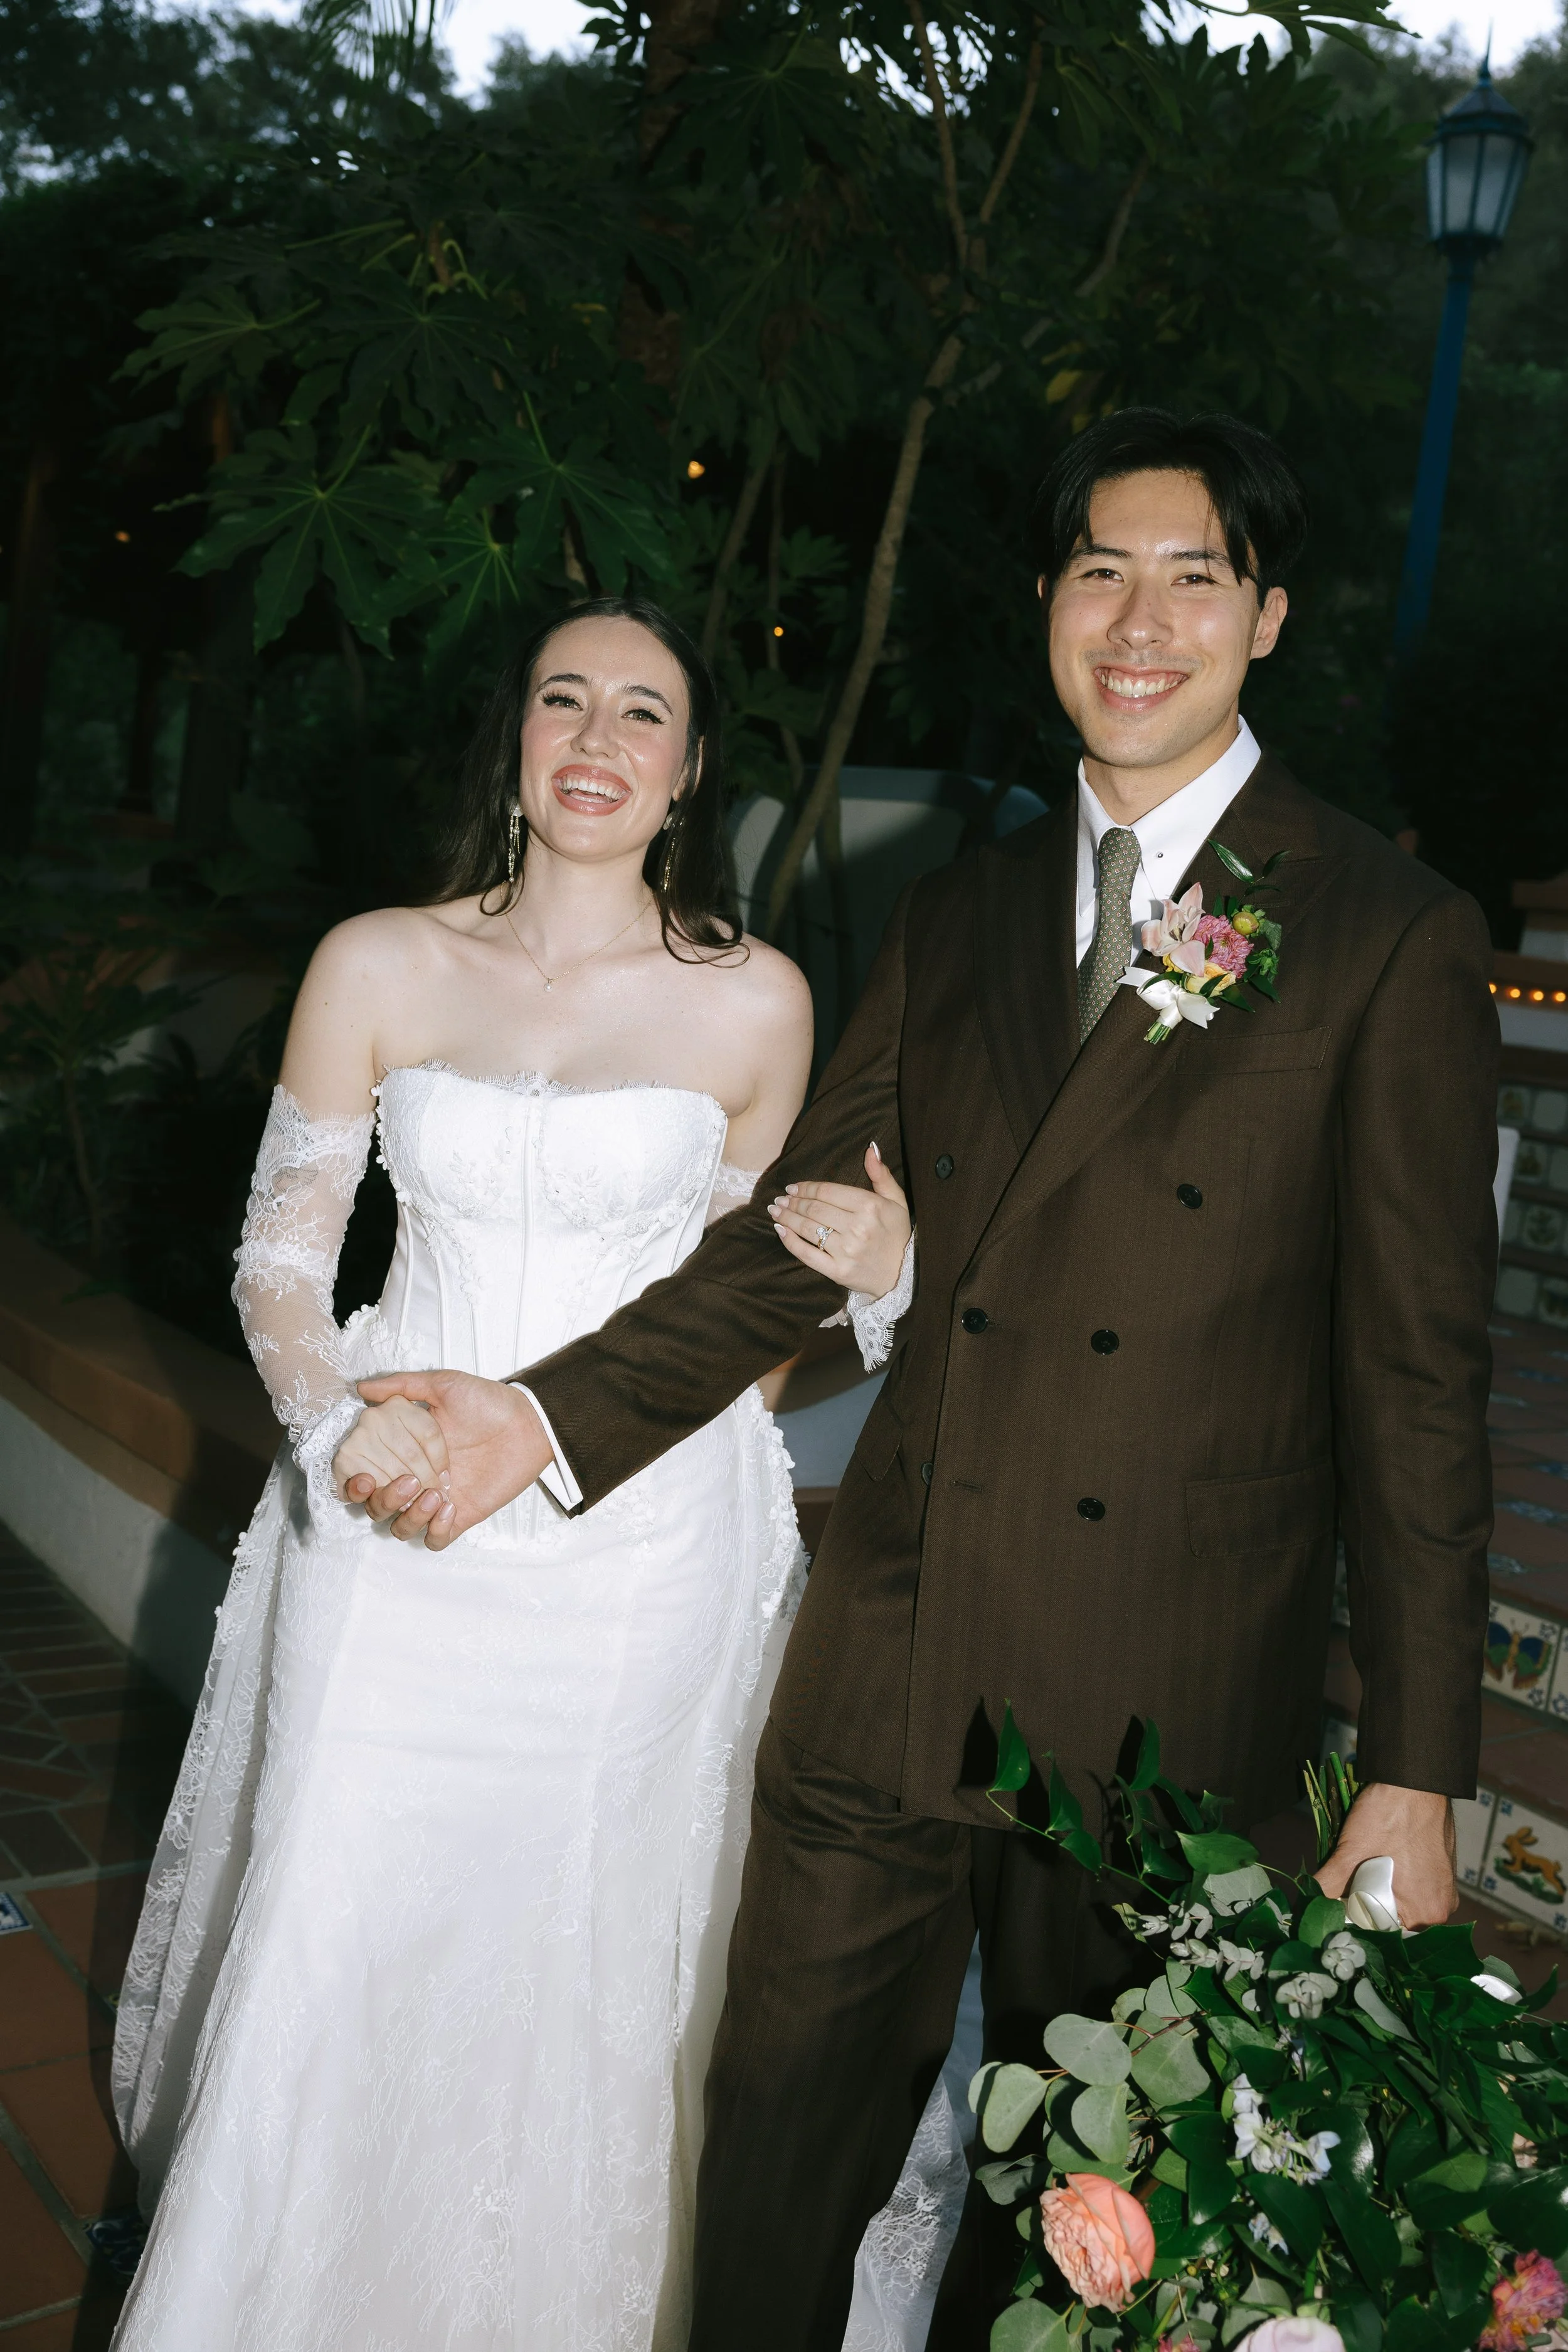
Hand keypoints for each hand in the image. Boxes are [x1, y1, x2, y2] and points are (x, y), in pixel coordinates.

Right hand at [337, 1372, 554, 1547]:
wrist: (528, 1422)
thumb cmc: (487, 1402)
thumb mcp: (443, 1385)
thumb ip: (402, 1386)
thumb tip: (362, 1388)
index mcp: (400, 1451)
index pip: (361, 1476)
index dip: (353, 1482)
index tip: (364, 1476)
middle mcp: (412, 1478)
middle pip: (374, 1506)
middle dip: (385, 1499)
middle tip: (411, 1479)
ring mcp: (434, 1500)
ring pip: (399, 1528)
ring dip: (410, 1515)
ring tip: (437, 1493)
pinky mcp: (458, 1516)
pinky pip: (434, 1540)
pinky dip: (435, 1530)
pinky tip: (451, 1508)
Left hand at [767, 1143, 910, 1297]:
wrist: (904, 1274)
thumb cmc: (898, 1234)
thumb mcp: (897, 1201)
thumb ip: (881, 1174)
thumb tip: (871, 1148)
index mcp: (870, 1206)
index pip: (828, 1191)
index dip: (806, 1188)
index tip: (793, 1187)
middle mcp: (858, 1227)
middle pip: (815, 1209)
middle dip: (793, 1202)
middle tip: (780, 1199)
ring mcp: (847, 1251)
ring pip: (808, 1229)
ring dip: (787, 1217)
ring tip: (775, 1210)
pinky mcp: (838, 1271)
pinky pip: (807, 1254)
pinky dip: (790, 1241)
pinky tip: (779, 1230)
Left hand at [1314, 1781, 1456, 1928]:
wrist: (1415, 1778)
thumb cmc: (1388, 1814)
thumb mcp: (1351, 1853)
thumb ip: (1327, 1885)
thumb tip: (1306, 1903)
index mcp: (1426, 1914)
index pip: (1384, 1934)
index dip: (1358, 1923)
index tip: (1339, 1909)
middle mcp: (1441, 1908)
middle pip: (1394, 1920)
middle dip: (1368, 1907)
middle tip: (1348, 1886)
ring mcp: (1444, 1889)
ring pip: (1402, 1902)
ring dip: (1379, 1892)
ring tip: (1361, 1872)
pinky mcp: (1442, 1871)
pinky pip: (1414, 1887)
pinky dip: (1395, 1880)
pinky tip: (1378, 1863)